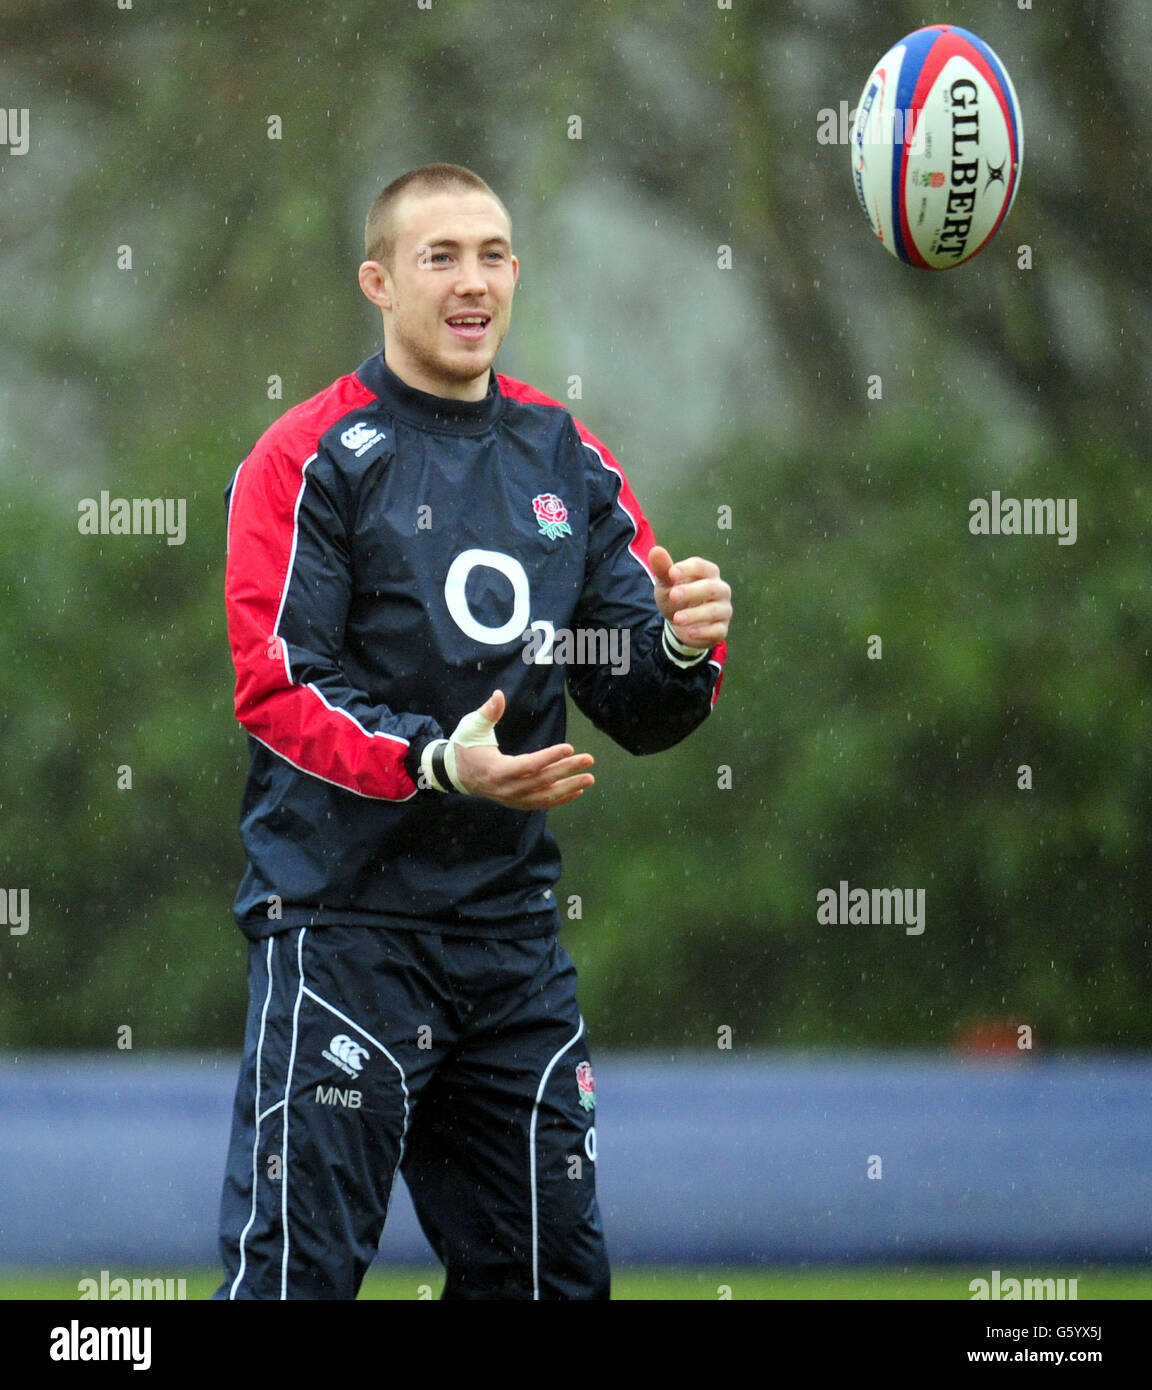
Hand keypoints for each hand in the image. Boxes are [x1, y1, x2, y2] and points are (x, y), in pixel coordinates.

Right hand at [452, 691, 594, 808]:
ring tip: (589, 777)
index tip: (569, 748)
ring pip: (545, 796)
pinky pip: (542, 803)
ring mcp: (512, 798)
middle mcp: (506, 789)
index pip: (529, 765)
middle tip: (588, 759)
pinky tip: (577, 790)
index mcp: (497, 770)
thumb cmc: (465, 746)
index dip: (550, 757)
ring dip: (569, 787)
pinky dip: (560, 799)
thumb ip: (488, 712)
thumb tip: (498, 694)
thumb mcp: (472, 727)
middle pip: (542, 781)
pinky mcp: (516, 803)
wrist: (455, 774)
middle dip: (567, 770)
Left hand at [649, 546, 731, 649]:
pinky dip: (704, 631)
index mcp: (708, 573)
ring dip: (695, 614)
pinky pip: (717, 630)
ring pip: (714, 610)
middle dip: (691, 591)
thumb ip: (663, 568)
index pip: (701, 566)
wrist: (679, 623)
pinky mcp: (721, 629)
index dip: (687, 569)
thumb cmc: (676, 596)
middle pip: (710, 587)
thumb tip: (656, 550)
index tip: (671, 573)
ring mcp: (723, 610)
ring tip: (676, 619)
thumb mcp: (666, 583)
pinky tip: (689, 632)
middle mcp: (720, 590)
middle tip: (673, 595)